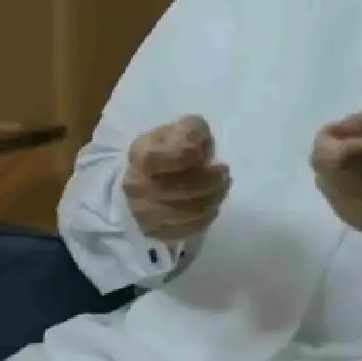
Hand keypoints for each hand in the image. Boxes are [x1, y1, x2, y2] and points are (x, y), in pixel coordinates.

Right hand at [123, 115, 230, 241]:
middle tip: (224, 173)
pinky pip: (187, 230)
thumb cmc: (168, 150)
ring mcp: (144, 213)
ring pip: (186, 213)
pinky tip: (212, 204)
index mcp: (141, 155)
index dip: (188, 155)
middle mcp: (137, 186)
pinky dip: (206, 217)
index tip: (204, 153)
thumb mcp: (179, 129)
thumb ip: (192, 131)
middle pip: (179, 189)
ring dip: (212, 199)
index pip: (161, 158)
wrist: (147, 177)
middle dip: (210, 181)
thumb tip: (199, 147)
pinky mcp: (155, 232)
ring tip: (222, 187)